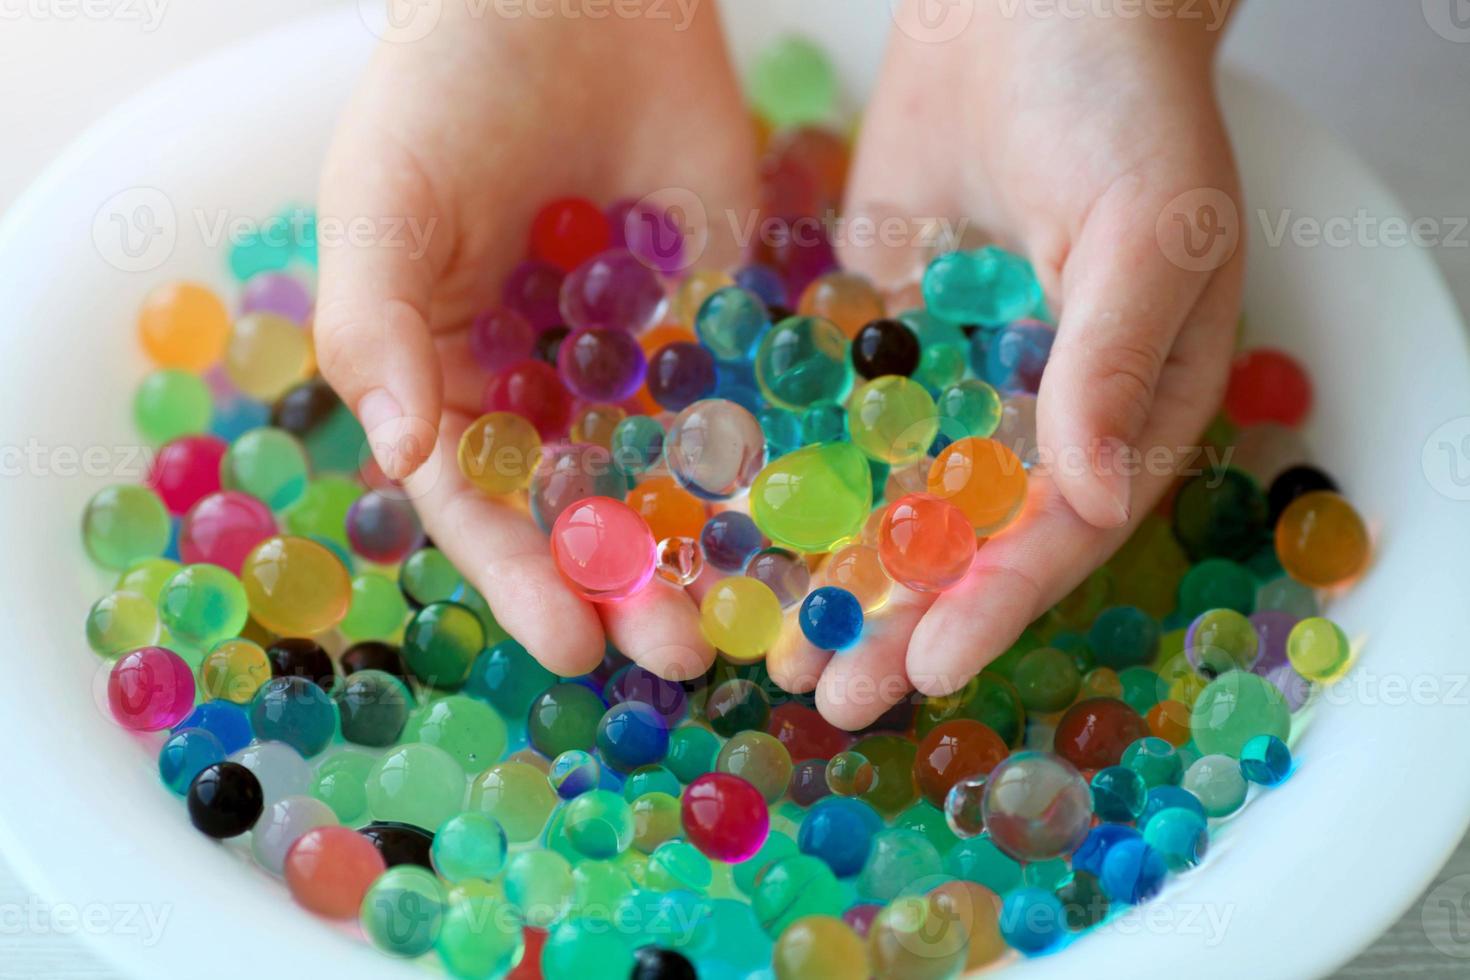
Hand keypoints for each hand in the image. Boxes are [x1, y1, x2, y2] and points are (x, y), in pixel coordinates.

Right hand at [315, 7, 756, 679]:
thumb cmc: (446, 89)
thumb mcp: (383, 201)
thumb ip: (375, 326)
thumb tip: (394, 454)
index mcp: (448, 379)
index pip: (481, 504)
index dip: (521, 577)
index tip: (570, 643)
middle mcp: (541, 390)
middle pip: (584, 513)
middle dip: (628, 588)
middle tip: (680, 654)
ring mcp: (634, 362)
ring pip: (670, 479)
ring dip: (705, 551)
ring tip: (749, 619)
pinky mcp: (716, 321)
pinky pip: (743, 404)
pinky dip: (769, 465)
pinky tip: (808, 523)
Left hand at [770, 1, 1244, 726]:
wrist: (1033, 0)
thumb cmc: (1125, 105)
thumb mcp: (1149, 227)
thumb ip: (1113, 358)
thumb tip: (1090, 495)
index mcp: (1124, 408)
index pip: (1058, 530)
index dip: (996, 605)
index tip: (933, 669)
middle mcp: (1033, 411)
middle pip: (962, 538)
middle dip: (899, 621)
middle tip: (832, 699)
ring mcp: (947, 377)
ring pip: (886, 497)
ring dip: (834, 575)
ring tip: (769, 649)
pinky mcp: (875, 335)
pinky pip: (830, 420)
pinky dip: (790, 477)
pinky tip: (734, 534)